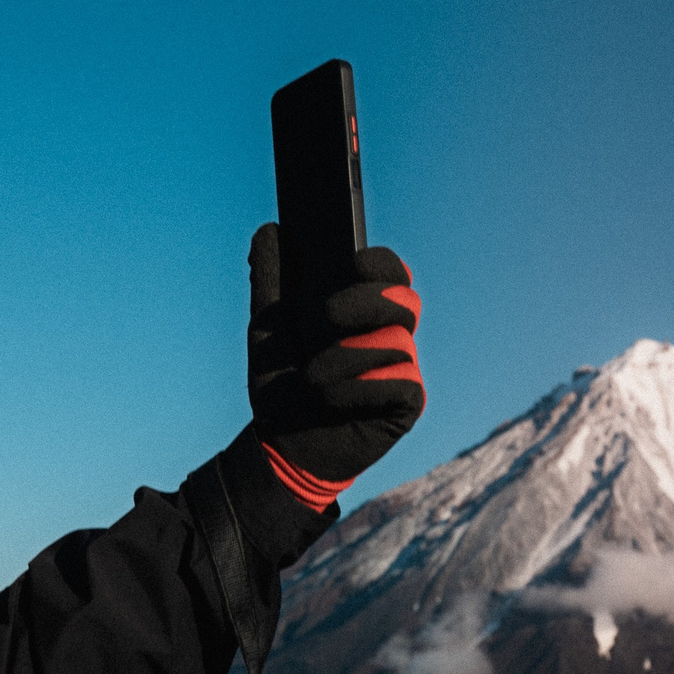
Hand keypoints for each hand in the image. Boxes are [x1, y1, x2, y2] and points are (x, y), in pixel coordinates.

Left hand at [245, 222, 424, 509]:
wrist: (279, 444)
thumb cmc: (282, 384)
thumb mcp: (266, 328)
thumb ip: (269, 280)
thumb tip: (271, 230)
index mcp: (364, 311)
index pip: (391, 272)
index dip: (381, 263)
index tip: (353, 262)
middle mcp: (390, 335)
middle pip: (405, 299)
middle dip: (365, 302)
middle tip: (325, 315)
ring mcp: (402, 369)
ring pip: (395, 342)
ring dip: (344, 356)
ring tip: (310, 376)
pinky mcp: (407, 404)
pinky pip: (399, 381)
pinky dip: (357, 386)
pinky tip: (329, 397)